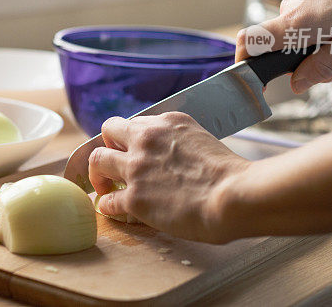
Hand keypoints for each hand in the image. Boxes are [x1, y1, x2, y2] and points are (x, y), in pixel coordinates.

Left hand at [88, 112, 248, 242]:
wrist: (234, 196)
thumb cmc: (230, 174)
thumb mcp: (202, 139)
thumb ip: (180, 142)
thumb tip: (173, 156)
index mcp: (167, 122)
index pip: (136, 123)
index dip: (131, 138)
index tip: (131, 149)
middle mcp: (146, 139)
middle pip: (108, 131)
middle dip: (108, 145)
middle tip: (113, 163)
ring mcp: (136, 168)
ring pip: (98, 160)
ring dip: (98, 174)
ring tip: (104, 186)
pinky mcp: (134, 197)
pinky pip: (107, 200)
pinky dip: (107, 205)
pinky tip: (112, 210)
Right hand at [236, 0, 331, 92]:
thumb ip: (324, 66)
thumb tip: (297, 84)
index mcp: (297, 22)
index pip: (249, 42)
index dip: (244, 64)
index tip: (258, 82)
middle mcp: (291, 9)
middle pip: (282, 49)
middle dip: (310, 62)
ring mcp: (299, 1)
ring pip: (301, 38)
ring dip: (327, 47)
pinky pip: (311, 25)